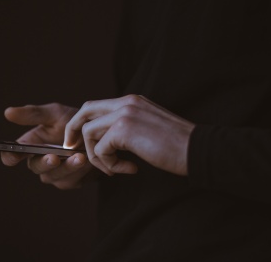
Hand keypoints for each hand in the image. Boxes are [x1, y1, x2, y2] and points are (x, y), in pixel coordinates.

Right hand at [1, 103, 96, 188]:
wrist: (100, 133)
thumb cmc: (74, 121)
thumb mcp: (55, 113)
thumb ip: (33, 114)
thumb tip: (7, 112)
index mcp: (30, 145)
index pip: (11, 155)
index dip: (10, 156)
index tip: (13, 155)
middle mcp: (39, 161)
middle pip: (35, 167)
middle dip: (45, 163)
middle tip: (54, 157)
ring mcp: (54, 174)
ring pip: (54, 176)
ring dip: (67, 167)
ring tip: (79, 157)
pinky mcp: (70, 181)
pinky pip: (71, 180)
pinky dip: (80, 171)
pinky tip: (88, 161)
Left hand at [63, 95, 194, 175]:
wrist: (198, 149)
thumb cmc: (177, 145)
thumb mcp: (148, 128)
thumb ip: (127, 127)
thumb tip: (106, 140)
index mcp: (131, 101)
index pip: (95, 106)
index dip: (82, 123)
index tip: (78, 141)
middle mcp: (125, 102)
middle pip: (84, 111)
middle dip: (73, 131)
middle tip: (72, 149)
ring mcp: (124, 114)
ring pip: (89, 132)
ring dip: (96, 156)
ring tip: (114, 169)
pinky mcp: (124, 130)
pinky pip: (101, 149)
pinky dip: (109, 164)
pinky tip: (128, 169)